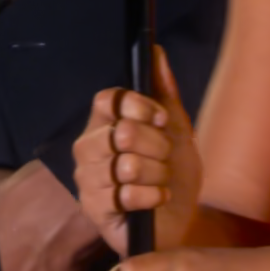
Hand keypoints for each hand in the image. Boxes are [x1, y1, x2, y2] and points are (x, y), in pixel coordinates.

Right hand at [74, 46, 199, 254]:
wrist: (182, 219)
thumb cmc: (174, 173)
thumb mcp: (175, 128)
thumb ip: (163, 90)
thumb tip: (156, 51)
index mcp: (102, 125)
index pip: (108, 100)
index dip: (139, 106)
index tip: (161, 120)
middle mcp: (87, 150)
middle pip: (122, 132)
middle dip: (157, 147)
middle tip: (165, 158)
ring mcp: (87, 181)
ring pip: (127, 165)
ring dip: (157, 174)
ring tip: (160, 181)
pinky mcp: (94, 210)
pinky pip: (127, 194)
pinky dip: (153, 197)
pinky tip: (157, 200)